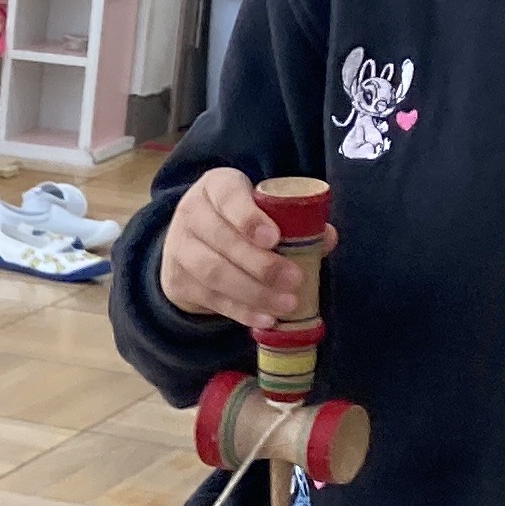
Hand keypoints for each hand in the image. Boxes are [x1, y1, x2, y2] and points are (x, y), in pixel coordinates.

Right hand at [157, 167, 304, 324]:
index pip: (228, 197)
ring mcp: (179, 248)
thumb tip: (327, 238)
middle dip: (261, 264)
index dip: (249, 218)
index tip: (274, 238)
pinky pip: (210, 299)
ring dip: (253, 292)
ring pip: (214, 273)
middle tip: (295, 279)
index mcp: (216, 186)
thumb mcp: (261, 209)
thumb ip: (295, 221)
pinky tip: (265, 319)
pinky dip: (240, 311)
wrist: (191, 241)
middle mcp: (191, 213)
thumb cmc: (239, 220)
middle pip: (222, 240)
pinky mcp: (177, 281)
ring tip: (287, 304)